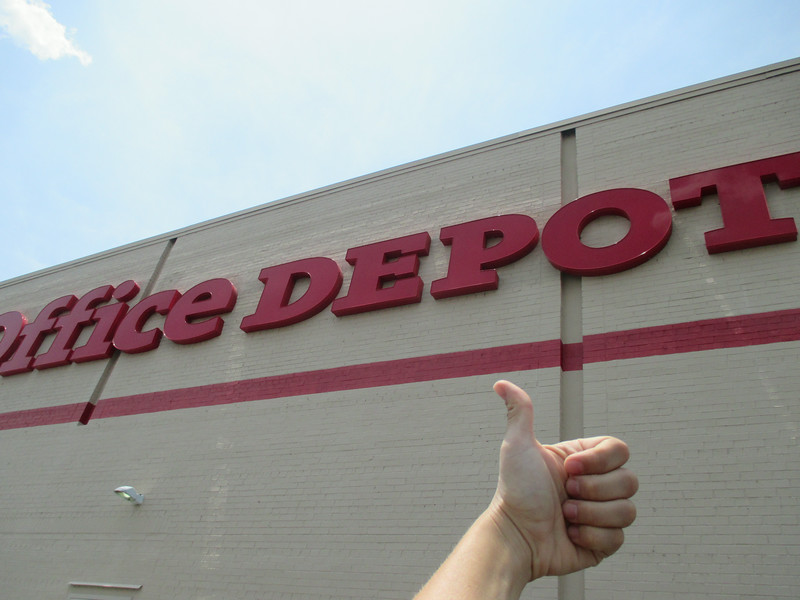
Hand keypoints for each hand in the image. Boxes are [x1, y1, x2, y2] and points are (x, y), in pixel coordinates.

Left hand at [488, 380, 637, 580]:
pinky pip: (618, 537)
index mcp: (583, 460)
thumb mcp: (517, 446)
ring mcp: (601, 514)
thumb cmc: (514, 491)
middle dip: (593, 490)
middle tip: (565, 494)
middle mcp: (596, 485)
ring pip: (627, 510)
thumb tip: (501, 383)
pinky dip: (591, 537)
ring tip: (565, 516)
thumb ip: (519, 411)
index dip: (599, 461)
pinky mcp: (603, 542)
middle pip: (629, 481)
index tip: (569, 468)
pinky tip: (570, 534)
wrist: (516, 536)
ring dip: (591, 514)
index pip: (619, 450)